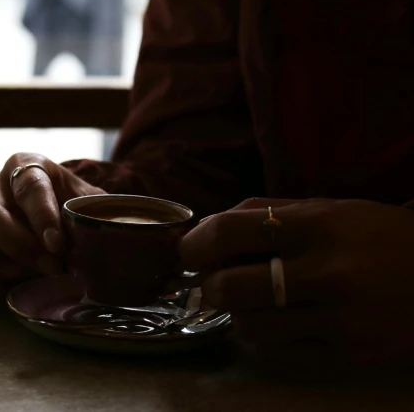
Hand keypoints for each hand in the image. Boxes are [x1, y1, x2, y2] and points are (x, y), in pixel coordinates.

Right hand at [0, 153, 104, 301]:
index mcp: (26, 168)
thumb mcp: (90, 206)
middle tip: (47, 267)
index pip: (28, 185)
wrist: (61, 232)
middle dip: (16, 245)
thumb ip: (92, 215)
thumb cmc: (75, 214)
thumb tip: (96, 235)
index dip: (42, 216)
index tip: (58, 245)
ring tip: (15, 277)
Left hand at [179, 197, 413, 369]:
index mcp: (317, 225)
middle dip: (211, 285)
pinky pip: (279, 360)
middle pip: (229, 288)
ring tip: (258, 303)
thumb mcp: (327, 208)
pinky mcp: (350, 359)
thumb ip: (266, 212)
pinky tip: (284, 327)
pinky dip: (269, 344)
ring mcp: (340, 322)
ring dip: (241, 315)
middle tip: (220, 281)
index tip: (189, 252)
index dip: (194, 244)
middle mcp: (327, 273)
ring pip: (249, 328)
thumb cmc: (379, 237)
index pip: (229, 231)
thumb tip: (206, 229)